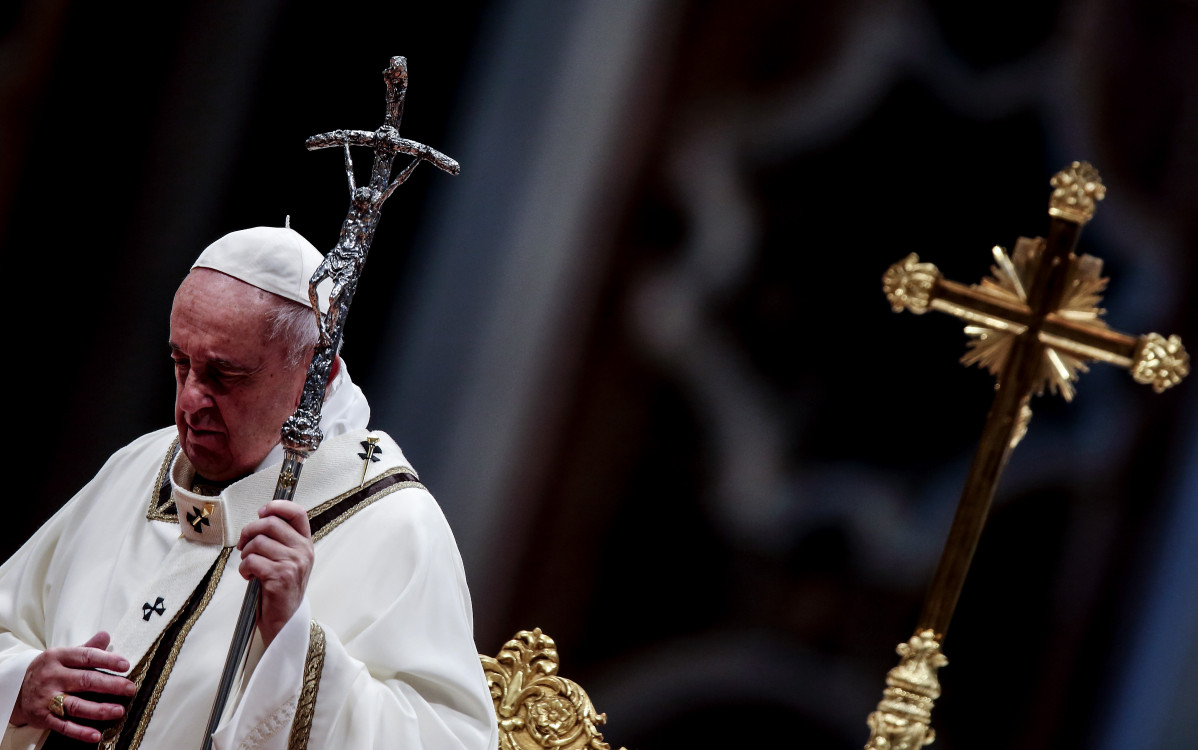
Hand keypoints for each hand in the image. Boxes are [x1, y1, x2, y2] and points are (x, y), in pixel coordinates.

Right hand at [11, 631, 135, 743]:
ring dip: (99, 710)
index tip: (125, 665)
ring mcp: (46, 699)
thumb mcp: (64, 655)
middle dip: (110, 685)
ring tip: (119, 711)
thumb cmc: (49, 670)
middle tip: (130, 689)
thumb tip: (106, 635)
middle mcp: (52, 677)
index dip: (107, 660)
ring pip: (76, 705)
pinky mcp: (43, 717)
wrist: (17, 689)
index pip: (86, 656)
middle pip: (85, 681)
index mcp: (58, 657)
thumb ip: (86, 648)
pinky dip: (80, 732)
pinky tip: (96, 735)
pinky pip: (64, 726)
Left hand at [237, 500, 313, 645]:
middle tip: (243, 544)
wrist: (285, 621)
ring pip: (258, 542)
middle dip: (249, 531)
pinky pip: (251, 561)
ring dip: (245, 554)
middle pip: (270, 523)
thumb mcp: (288, 560)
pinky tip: (249, 576)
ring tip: (249, 565)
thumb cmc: (281, 589)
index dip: (278, 506)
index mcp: (306, 544)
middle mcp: (303, 552)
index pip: (298, 513)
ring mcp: (293, 564)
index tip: (262, 511)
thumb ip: (281, 540)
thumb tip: (262, 518)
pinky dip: (244, 568)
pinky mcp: (280, 577)